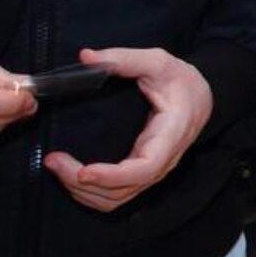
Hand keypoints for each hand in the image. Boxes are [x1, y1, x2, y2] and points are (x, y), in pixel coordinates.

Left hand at [43, 47, 212, 212]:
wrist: (202, 98)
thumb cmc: (181, 81)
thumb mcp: (157, 61)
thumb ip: (123, 58)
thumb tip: (86, 57)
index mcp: (169, 135)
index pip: (145, 167)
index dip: (113, 175)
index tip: (84, 171)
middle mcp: (162, 162)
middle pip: (123, 189)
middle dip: (85, 183)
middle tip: (54, 161)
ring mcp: (151, 172)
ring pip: (116, 199)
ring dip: (84, 192)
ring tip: (57, 168)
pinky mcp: (141, 174)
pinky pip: (116, 196)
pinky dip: (91, 194)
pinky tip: (72, 177)